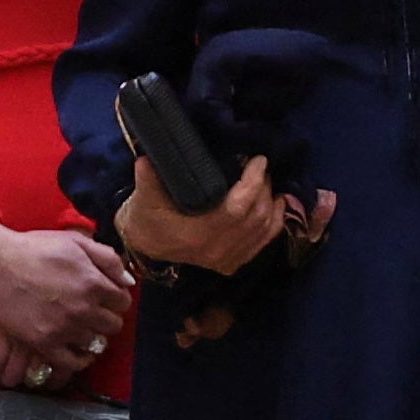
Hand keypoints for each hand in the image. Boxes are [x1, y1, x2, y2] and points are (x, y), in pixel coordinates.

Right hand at [0, 223, 131, 388]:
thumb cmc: (36, 248)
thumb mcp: (76, 241)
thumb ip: (108, 259)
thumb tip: (128, 282)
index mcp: (93, 283)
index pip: (123, 302)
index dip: (117, 298)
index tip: (107, 296)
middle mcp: (83, 309)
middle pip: (113, 325)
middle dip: (107, 316)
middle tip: (94, 310)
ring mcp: (63, 328)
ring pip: (95, 342)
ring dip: (91, 334)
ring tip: (81, 325)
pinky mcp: (44, 343)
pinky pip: (72, 362)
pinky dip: (79, 359)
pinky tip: (77, 350)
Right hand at [116, 150, 285, 276]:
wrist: (145, 246)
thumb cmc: (146, 219)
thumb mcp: (143, 197)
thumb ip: (148, 178)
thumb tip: (148, 157)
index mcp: (198, 234)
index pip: (238, 208)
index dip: (253, 182)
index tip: (258, 160)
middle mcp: (217, 250)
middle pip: (256, 217)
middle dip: (263, 188)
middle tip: (260, 167)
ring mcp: (227, 259)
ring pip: (264, 230)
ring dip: (272, 204)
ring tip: (268, 182)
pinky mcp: (232, 263)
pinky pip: (262, 243)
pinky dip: (274, 223)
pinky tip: (276, 205)